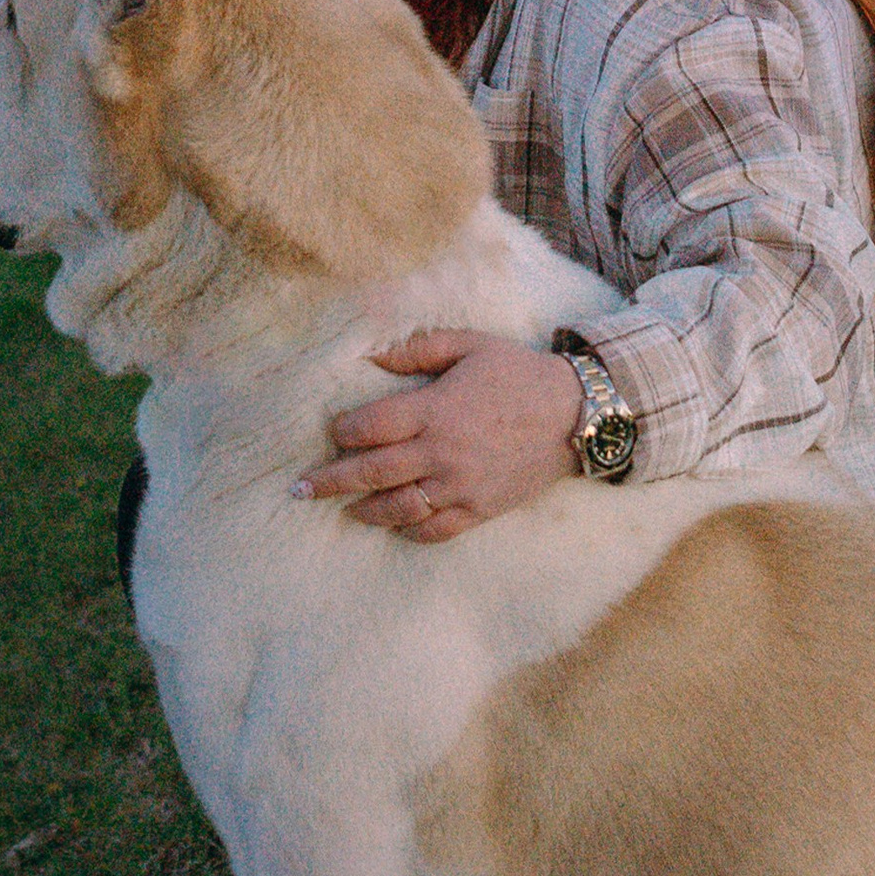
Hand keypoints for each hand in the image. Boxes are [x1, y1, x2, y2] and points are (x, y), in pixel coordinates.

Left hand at [297, 331, 587, 541]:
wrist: (575, 415)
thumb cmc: (517, 373)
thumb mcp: (468, 345)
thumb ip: (417, 349)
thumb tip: (371, 355)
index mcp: (435, 409)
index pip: (372, 427)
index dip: (343, 432)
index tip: (331, 432)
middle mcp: (442, 452)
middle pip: (373, 472)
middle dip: (331, 481)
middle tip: (299, 490)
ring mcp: (461, 485)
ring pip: (399, 507)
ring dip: (364, 510)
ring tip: (342, 509)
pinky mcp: (480, 509)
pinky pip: (436, 529)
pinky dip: (409, 530)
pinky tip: (392, 525)